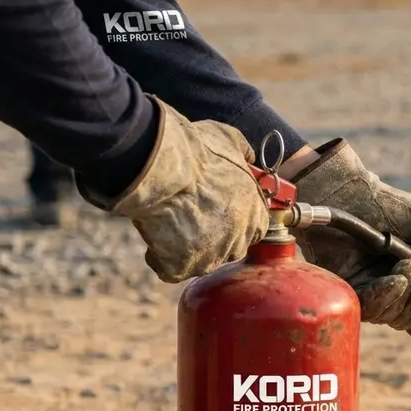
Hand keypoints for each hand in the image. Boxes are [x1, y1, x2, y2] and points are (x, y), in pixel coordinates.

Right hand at [76, 96, 269, 282]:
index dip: (236, 221)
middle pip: (230, 247)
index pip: (255, 228)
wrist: (164, 168)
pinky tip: (155, 238)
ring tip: (170, 225)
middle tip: (192, 219)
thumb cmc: (197, 151)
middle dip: (214, 237)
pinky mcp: (180, 267)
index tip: (218, 212)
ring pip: (202, 261)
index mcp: (255, 213)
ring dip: (188, 249)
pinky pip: (172, 270)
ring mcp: (210, 257)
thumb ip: (244, 152)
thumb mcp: (230, 140)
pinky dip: (161, 258)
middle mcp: (238, 239)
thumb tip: (248, 156)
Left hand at [290, 140, 410, 353]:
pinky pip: (368, 306)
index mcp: (408, 279)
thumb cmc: (382, 203)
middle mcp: (386, 290)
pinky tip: (394, 279)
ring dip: (404, 299)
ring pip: (390, 317)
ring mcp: (366, 291)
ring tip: (407, 269)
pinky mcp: (344, 289)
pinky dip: (385, 295)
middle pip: (408, 321)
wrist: (345, 192)